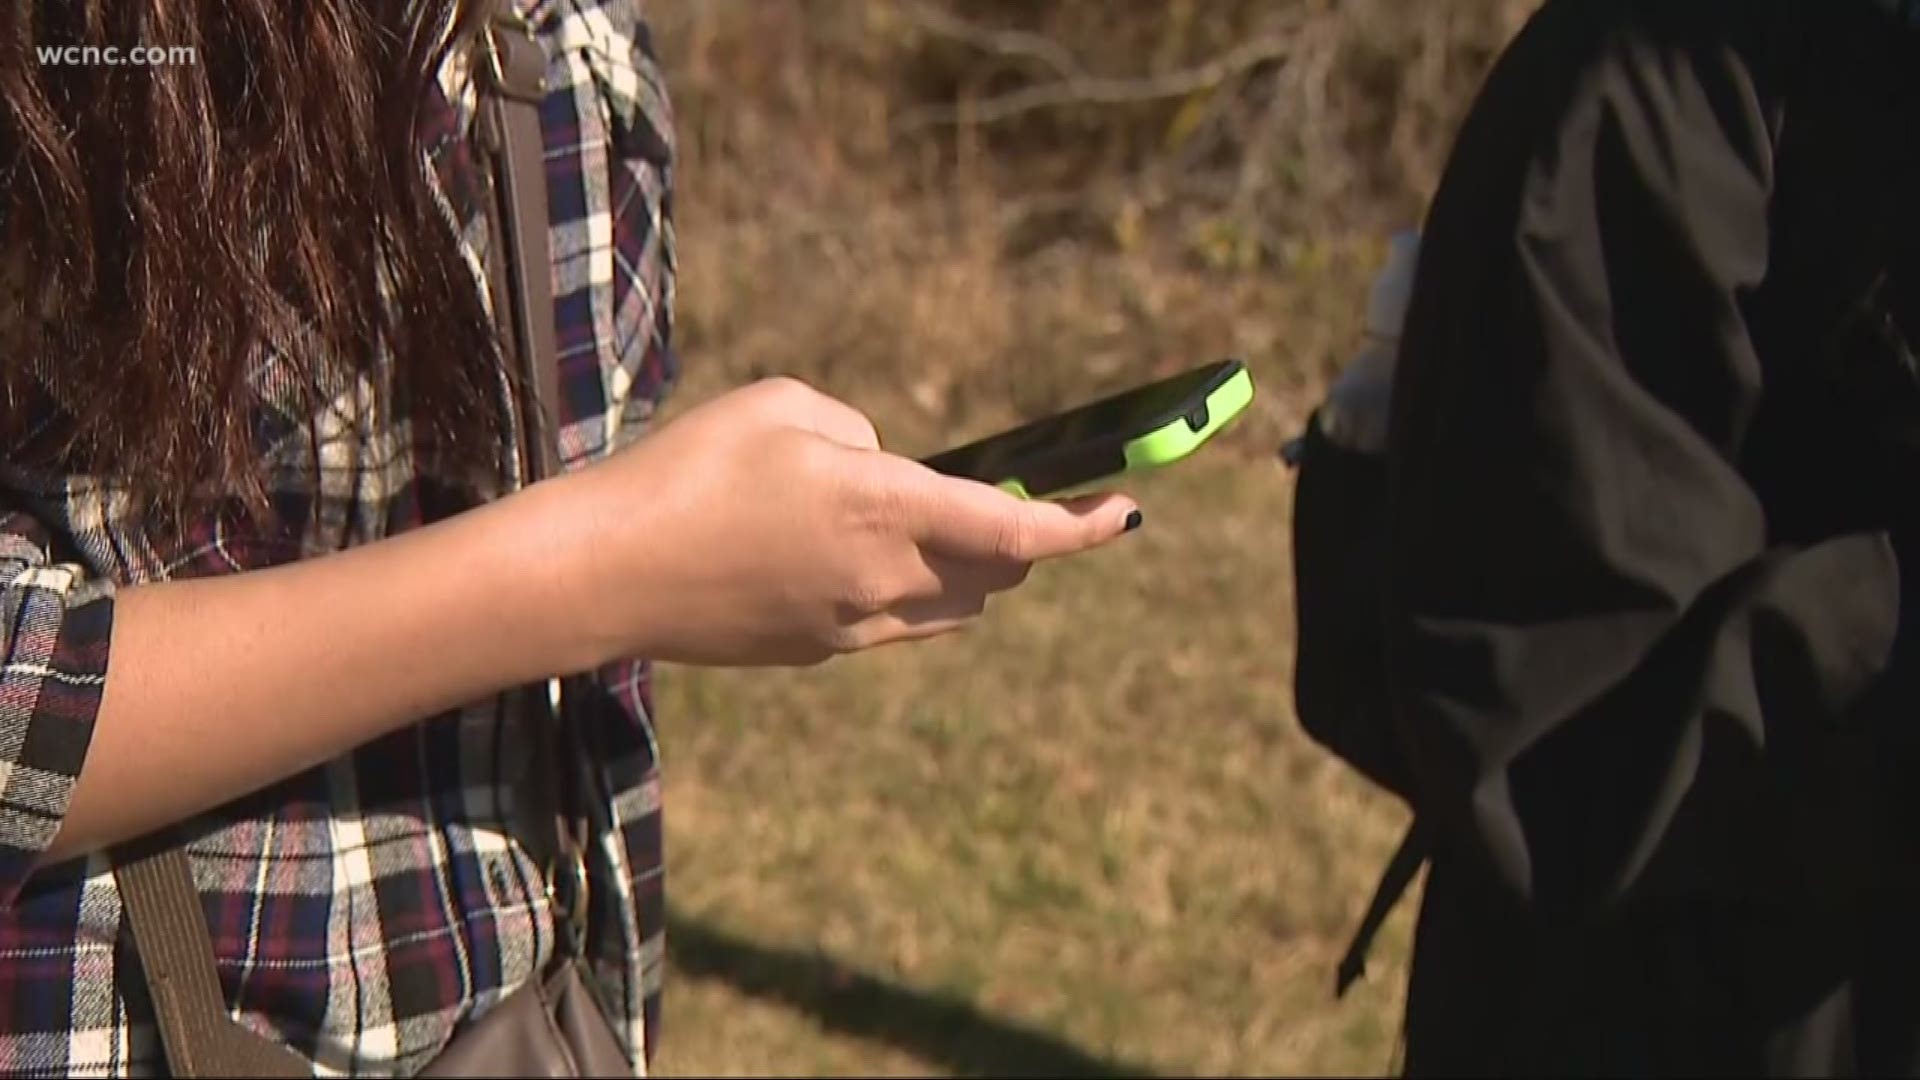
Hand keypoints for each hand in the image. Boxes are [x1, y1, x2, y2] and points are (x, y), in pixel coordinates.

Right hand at [551, 378, 1140, 667]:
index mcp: (886, 508)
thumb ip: (863, 435)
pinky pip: (897, 624)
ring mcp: (854, 627)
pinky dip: (909, 591)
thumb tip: (888, 471)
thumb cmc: (688, 468)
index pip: (1020, 530)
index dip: (1085, 525)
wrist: (606, 572)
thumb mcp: (784, 406)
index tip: (1127, 512)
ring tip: (927, 525)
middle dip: (1023, 539)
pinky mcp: (820, 652)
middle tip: (1011, 499)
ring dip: (970, 571)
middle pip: (999, 574)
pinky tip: (849, 556)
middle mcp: (886, 579)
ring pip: (955, 607)